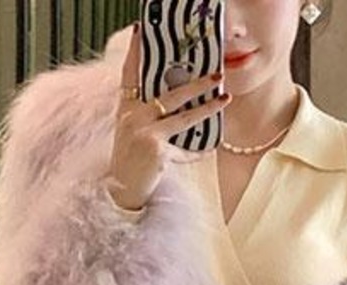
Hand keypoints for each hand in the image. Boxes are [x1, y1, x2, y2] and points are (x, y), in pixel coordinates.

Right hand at [106, 24, 229, 210]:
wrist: (122, 192)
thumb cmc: (131, 163)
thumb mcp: (134, 134)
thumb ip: (150, 116)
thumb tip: (180, 103)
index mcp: (126, 109)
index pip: (129, 73)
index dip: (135, 52)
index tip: (141, 31)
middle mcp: (132, 116)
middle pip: (169, 93)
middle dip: (196, 82)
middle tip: (216, 73)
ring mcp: (143, 131)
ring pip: (182, 115)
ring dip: (206, 106)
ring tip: (224, 97)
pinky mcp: (154, 147)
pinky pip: (184, 145)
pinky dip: (196, 149)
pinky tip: (209, 147)